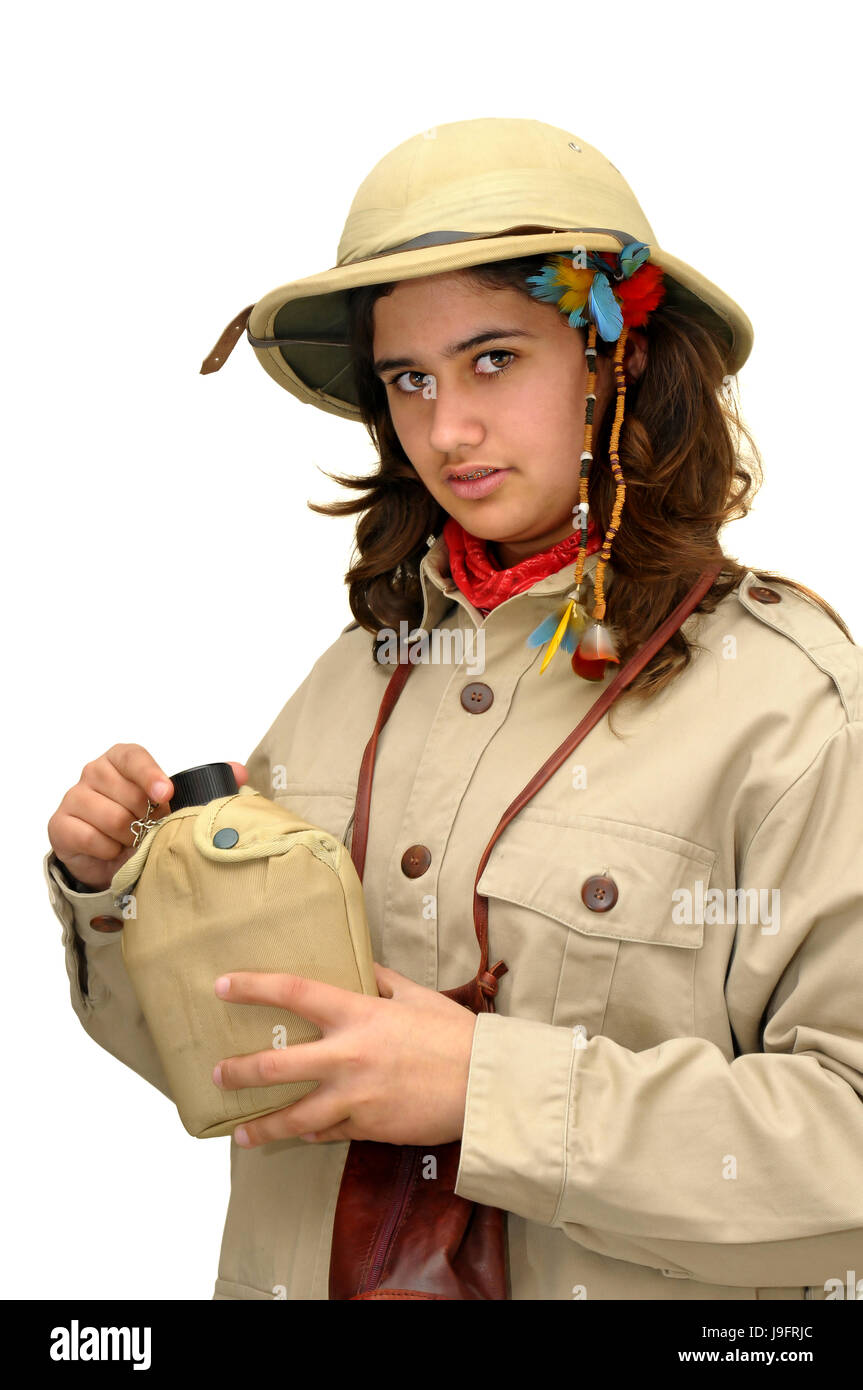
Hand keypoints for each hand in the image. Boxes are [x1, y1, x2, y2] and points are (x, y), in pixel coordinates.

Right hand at [47, 744, 247, 888]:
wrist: (111, 856)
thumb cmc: (144, 821)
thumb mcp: (175, 803)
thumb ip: (208, 784)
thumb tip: (239, 773)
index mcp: (122, 759)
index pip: (132, 756)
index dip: (149, 774)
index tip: (167, 794)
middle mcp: (94, 772)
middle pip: (125, 792)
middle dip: (145, 817)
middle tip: (151, 828)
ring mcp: (74, 797)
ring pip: (110, 818)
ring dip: (128, 837)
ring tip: (133, 840)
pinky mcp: (60, 825)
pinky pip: (89, 838)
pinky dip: (108, 850)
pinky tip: (113, 851)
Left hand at [212, 963, 477, 1147]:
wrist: (485, 1086)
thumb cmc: (455, 1035)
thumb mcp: (417, 996)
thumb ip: (382, 980)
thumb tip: (361, 964)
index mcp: (358, 1014)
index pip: (293, 993)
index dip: (253, 988)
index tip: (223, 986)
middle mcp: (347, 1056)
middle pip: (274, 1066)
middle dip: (238, 1072)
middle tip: (217, 1074)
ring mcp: (354, 1097)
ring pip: (292, 1116)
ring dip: (262, 1126)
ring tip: (240, 1133)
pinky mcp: (366, 1128)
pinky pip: (327, 1133)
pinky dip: (310, 1132)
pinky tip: (298, 1133)